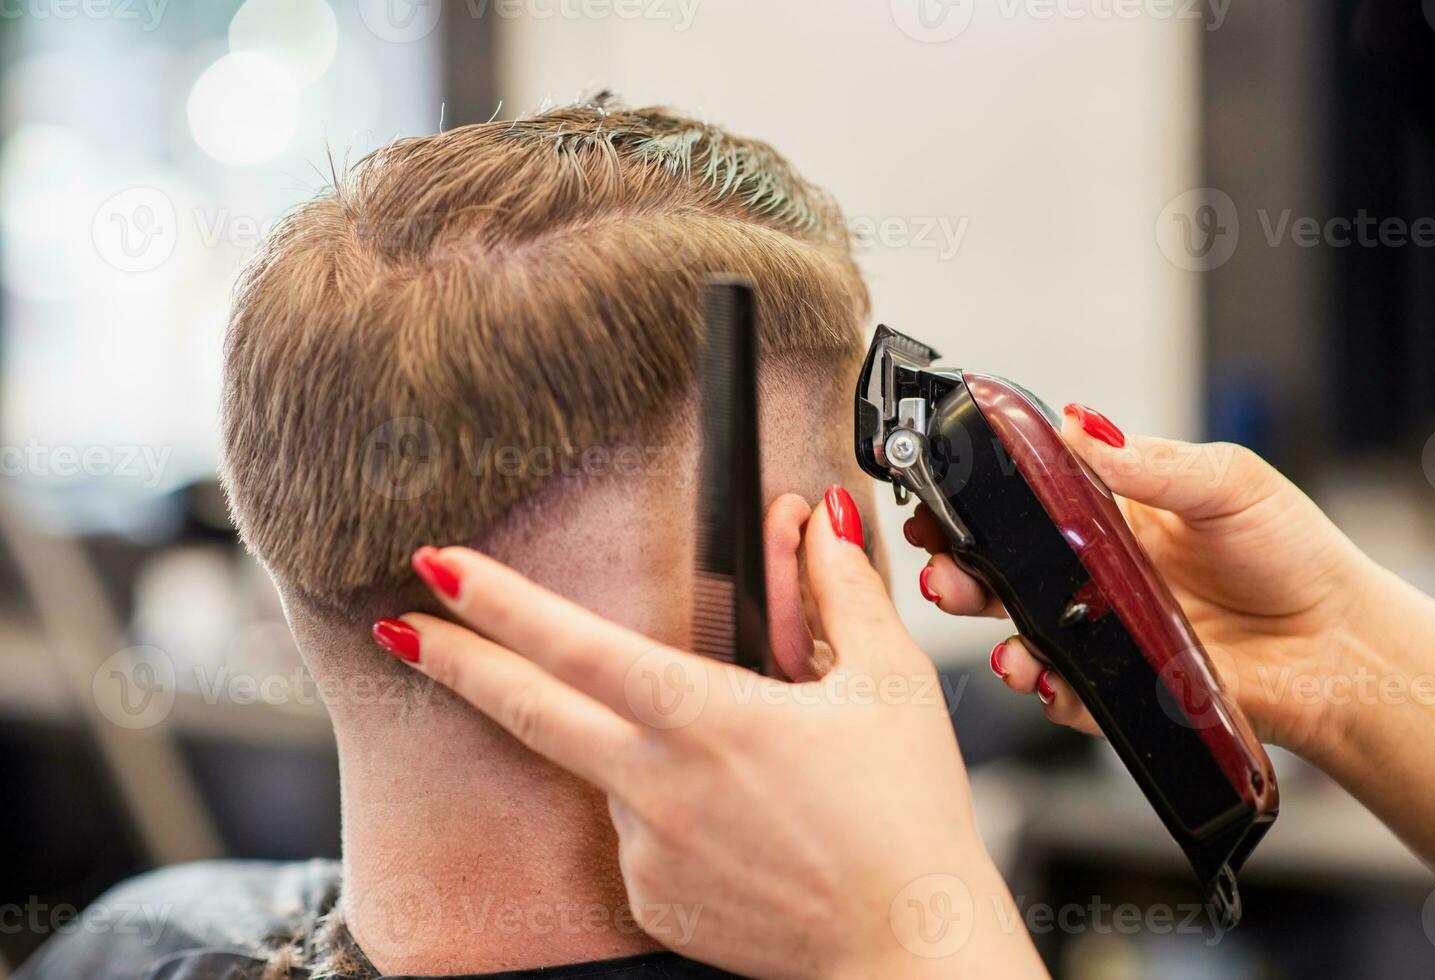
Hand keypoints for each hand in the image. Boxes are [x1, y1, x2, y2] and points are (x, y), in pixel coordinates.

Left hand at [371, 487, 1045, 979]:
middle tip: (397, 626)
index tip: (439, 566)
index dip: (498, 602)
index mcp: (710, 719)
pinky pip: (638, 837)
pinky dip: (668, 813)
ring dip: (644, 752)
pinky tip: (743, 828)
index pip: (576, 647)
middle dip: (453, 662)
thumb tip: (819, 518)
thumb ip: (841, 590)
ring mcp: (647, 852)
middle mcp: (659, 787)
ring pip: (612, 773)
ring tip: (757, 780)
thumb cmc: (908, 818)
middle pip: (529, 713)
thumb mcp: (890, 684)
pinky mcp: (651, 901)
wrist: (907, 949)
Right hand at [907, 403, 1377, 760]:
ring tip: (1003, 642)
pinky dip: (1050, 691)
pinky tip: (1051, 681)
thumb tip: (1083, 424)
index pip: (1023, 499)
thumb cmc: (1294, 556)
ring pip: (1020, 633)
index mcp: (1110, 513)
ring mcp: (1103, 630)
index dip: (974, 502)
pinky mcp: (1119, 685)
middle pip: (1001, 570)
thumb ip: (1151, 461)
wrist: (1342, 648)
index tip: (940, 500)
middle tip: (942, 572)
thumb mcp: (1228, 483)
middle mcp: (1094, 573)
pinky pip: (1067, 692)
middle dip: (957, 572)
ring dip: (996, 637)